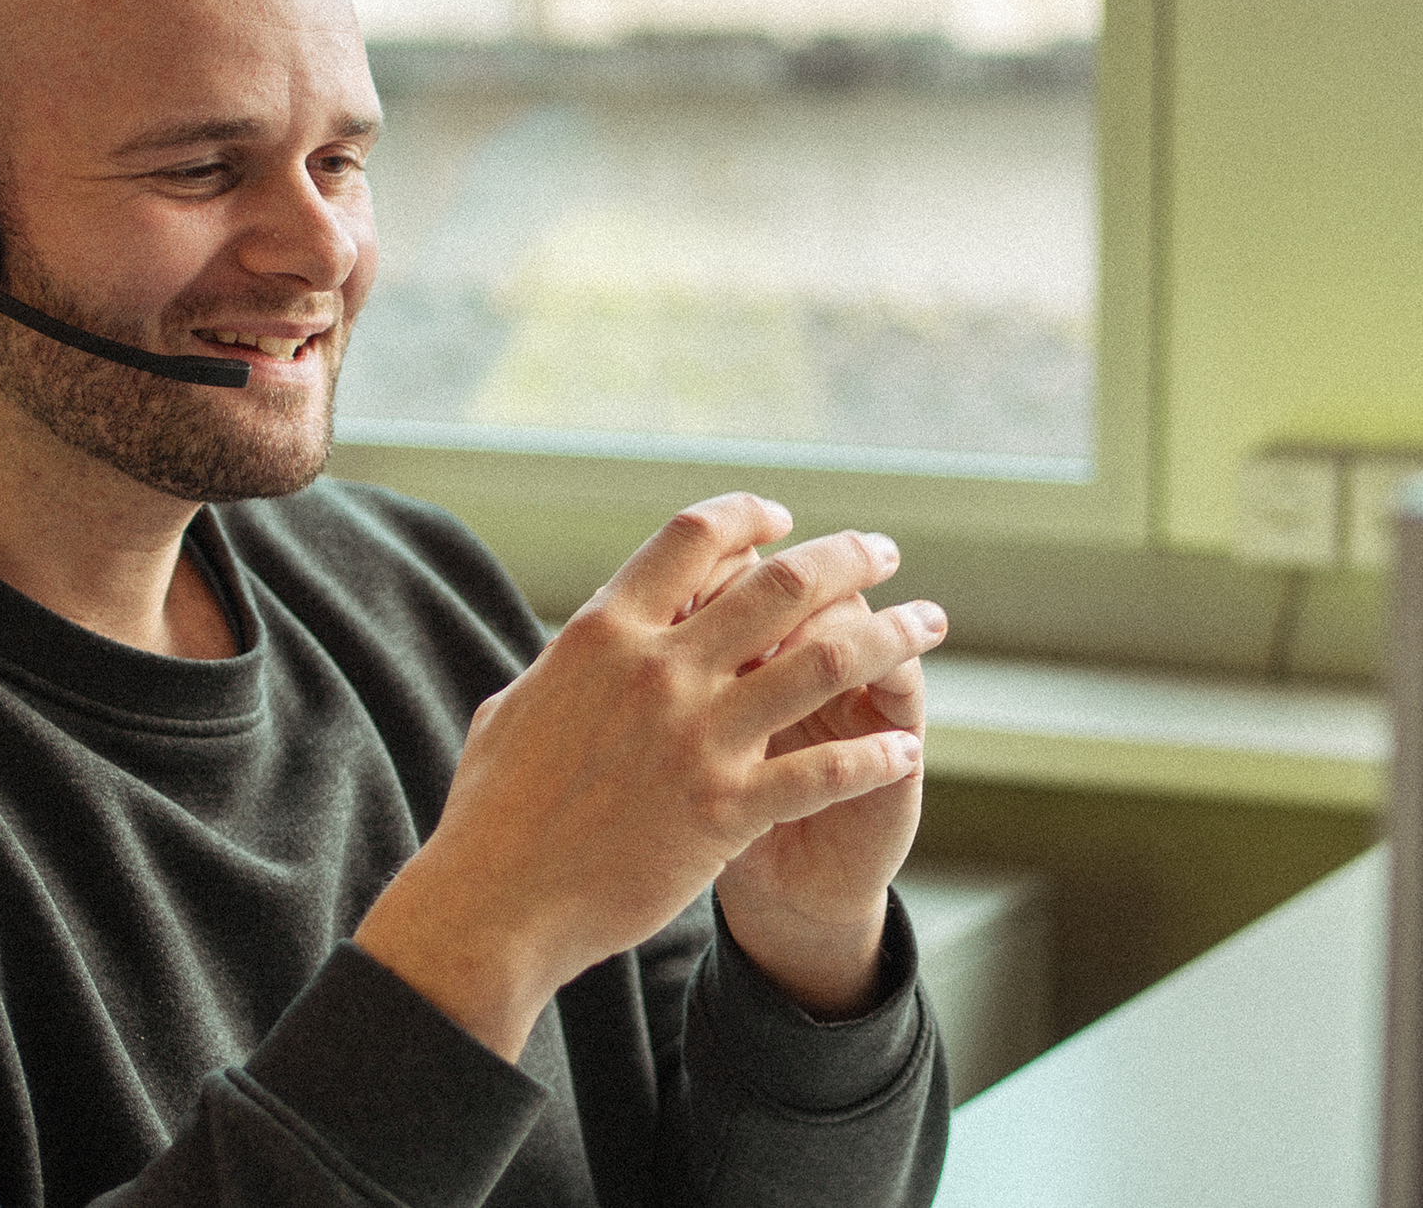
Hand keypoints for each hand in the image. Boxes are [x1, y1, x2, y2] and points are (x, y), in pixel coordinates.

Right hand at [353, 493, 944, 1058]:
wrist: (496, 905)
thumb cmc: (493, 813)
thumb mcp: (518, 705)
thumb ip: (570, 664)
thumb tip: (589, 639)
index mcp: (604, 634)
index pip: (694, 538)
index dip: (749, 517)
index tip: (783, 521)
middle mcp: (659, 672)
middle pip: (782, 583)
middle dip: (848, 558)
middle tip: (885, 553)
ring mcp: (698, 739)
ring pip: (826, 660)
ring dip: (892, 635)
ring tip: (929, 622)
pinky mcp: (726, 809)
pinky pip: (826, 771)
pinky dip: (874, 754)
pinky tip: (904, 747)